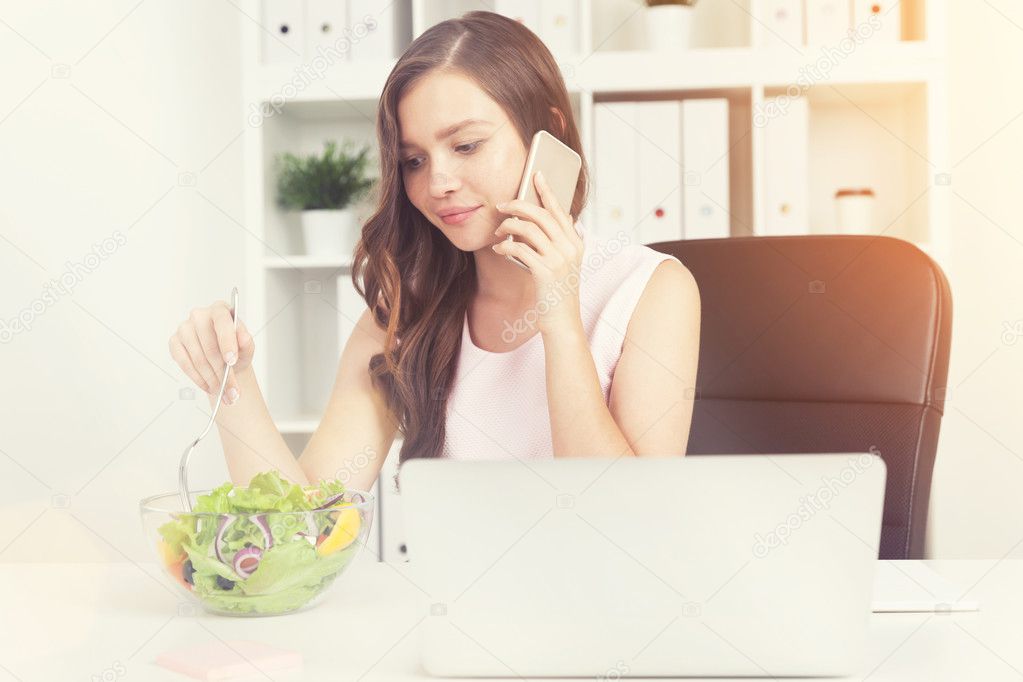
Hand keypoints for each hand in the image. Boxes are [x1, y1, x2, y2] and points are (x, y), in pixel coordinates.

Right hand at [168, 300, 253, 403]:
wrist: (224, 359)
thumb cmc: (235, 349)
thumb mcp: (247, 347)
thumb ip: (247, 342)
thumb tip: (244, 338)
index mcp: (220, 309)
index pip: (222, 321)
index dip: (227, 342)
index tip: (232, 361)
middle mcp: (200, 315)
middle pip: (209, 346)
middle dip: (222, 372)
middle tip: (231, 389)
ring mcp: (184, 328)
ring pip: (198, 358)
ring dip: (212, 379)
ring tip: (223, 391)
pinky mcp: (174, 342)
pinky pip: (185, 364)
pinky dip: (198, 379)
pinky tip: (209, 386)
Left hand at [492, 170, 583, 334]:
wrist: (562, 321)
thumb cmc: (558, 292)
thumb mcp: (565, 263)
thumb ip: (561, 241)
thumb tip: (557, 217)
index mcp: (575, 243)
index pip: (559, 210)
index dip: (547, 191)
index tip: (536, 174)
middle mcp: (570, 248)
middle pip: (541, 215)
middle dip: (518, 205)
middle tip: (501, 205)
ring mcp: (559, 260)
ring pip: (528, 228)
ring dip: (508, 226)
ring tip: (499, 231)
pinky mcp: (545, 271)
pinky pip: (520, 249)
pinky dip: (506, 246)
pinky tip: (500, 249)